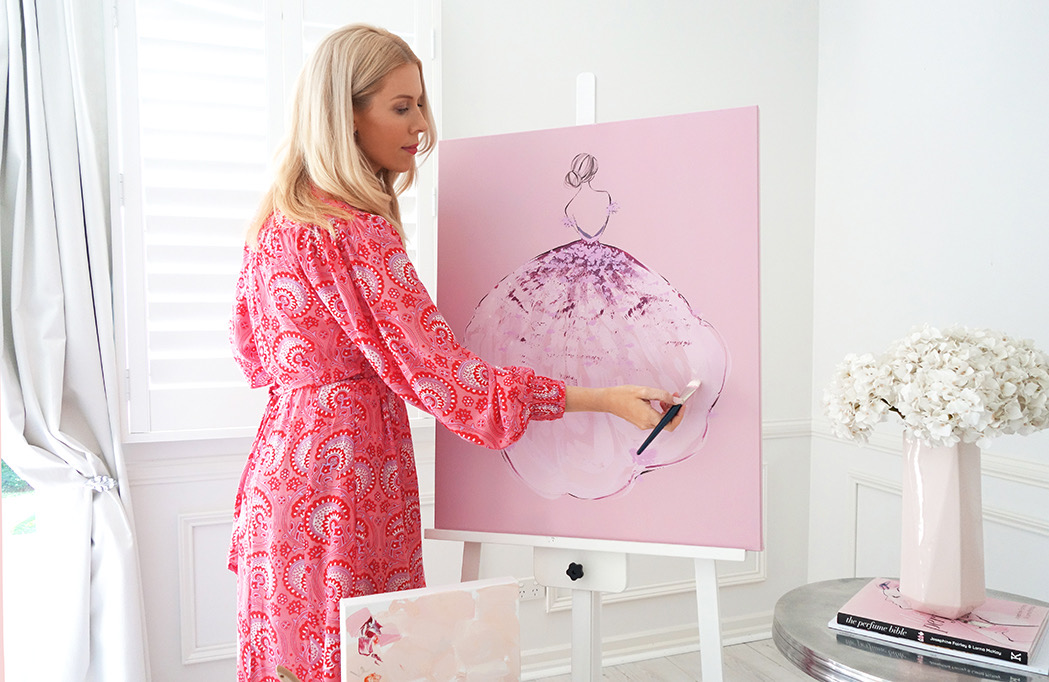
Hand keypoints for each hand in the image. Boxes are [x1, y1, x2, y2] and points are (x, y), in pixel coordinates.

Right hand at [565, 385, 682, 430]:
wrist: (608, 400)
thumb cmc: (623, 394)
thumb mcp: (644, 391)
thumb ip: (662, 396)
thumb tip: (677, 401)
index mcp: (648, 417)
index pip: (670, 424)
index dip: (679, 415)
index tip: (682, 404)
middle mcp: (646, 424)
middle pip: (667, 422)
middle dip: (674, 410)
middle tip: (674, 396)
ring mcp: (643, 425)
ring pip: (662, 421)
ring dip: (667, 410)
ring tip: (664, 398)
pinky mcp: (641, 422)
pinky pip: (655, 419)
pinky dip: (660, 411)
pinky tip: (657, 402)